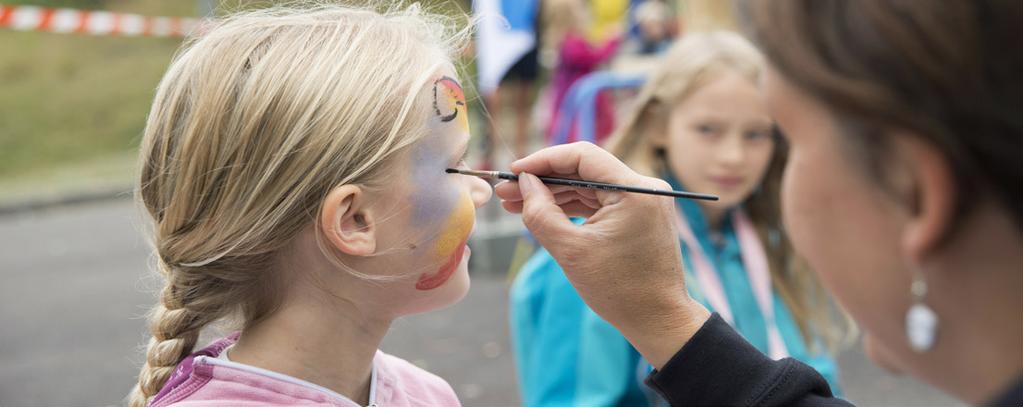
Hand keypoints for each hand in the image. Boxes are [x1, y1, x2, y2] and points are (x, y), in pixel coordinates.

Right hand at [495, 142, 709, 367]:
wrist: (658, 320)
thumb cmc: (620, 290)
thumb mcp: (571, 251)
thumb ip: (542, 213)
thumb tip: (525, 184)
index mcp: (635, 190)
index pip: (583, 156)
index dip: (544, 160)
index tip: (514, 171)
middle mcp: (644, 188)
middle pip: (584, 170)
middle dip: (543, 180)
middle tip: (506, 191)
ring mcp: (643, 201)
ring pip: (588, 186)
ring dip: (553, 194)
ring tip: (515, 204)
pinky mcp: (637, 214)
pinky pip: (598, 201)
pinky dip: (570, 207)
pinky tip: (541, 212)